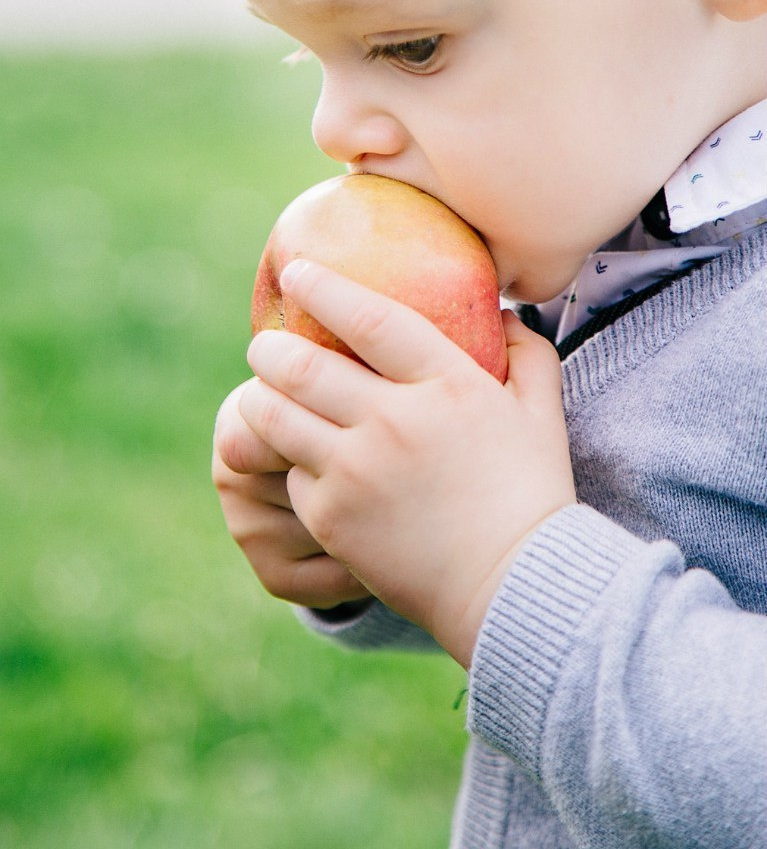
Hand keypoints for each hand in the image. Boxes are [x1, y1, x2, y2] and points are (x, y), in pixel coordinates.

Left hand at [242, 260, 575, 667]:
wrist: (512, 588)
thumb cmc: (531, 496)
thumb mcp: (542, 415)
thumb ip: (527, 354)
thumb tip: (504, 315)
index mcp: (447, 386)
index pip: (369, 318)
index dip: (324, 288)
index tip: (296, 271)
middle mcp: (393, 421)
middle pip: (300, 365)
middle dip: (270, 345)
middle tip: (265, 341)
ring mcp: (356, 472)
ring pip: (275, 416)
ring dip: (260, 395)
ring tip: (261, 390)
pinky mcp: (332, 517)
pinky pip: (292, 472)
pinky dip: (292, 460)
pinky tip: (301, 458)